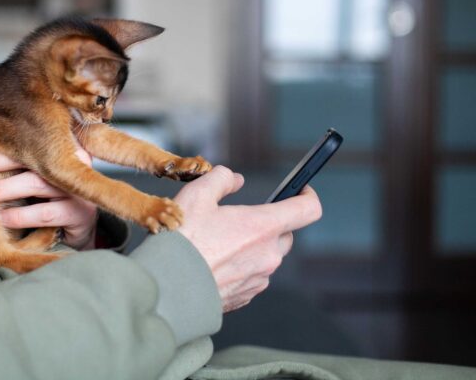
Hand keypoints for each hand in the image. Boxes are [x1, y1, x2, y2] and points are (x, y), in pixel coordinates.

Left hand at [0, 149, 98, 249]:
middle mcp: (73, 161)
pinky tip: (3, 219)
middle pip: (30, 159)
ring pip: (35, 184)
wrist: (77, 227)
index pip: (24, 143)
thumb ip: (13, 163)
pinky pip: (46, 212)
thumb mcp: (32, 176)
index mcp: (59, 146)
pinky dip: (21, 216)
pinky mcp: (82, 213)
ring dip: (4, 191)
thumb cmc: (47, 197)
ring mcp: (79, 187)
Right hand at [175, 166, 321, 312]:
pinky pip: (252, 277)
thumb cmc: (182, 241)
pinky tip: (213, 263)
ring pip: (266, 257)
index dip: (307, 195)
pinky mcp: (246, 296)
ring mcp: (259, 279)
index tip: (300, 189)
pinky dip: (240, 267)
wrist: (167, 288)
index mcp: (263, 227)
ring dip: (251, 247)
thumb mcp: (197, 195)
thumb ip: (221, 179)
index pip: (308, 209)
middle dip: (268, 223)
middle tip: (238, 219)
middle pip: (285, 234)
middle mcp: (268, 255)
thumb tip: (234, 179)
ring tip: (218, 243)